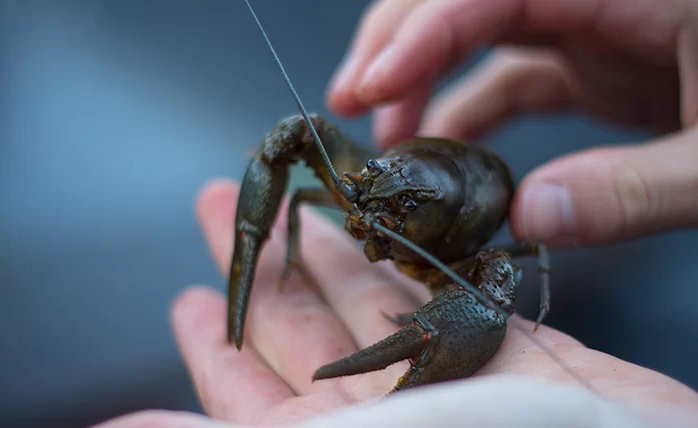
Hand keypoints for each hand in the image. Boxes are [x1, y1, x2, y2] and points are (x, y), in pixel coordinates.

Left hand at [94, 180, 697, 426]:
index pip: (247, 393)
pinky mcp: (511, 353)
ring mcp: (449, 382)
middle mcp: (385, 416)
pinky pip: (447, 299)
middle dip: (267, 269)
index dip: (215, 345)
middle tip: (229, 210)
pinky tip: (389, 235)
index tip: (186, 296)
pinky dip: (414, 266)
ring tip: (303, 207)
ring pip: (375, 304)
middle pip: (306, 331)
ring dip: (334, 253)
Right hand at [326, 0, 697, 245]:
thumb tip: (528, 217)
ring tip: (387, 139)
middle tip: (349, 103)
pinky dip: (470, 113)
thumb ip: (637, 189)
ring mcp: (592, 22)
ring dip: (424, 78)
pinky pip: (511, 76)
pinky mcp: (592, 59)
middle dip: (400, 41)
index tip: (370, 88)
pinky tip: (448, 157)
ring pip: (478, 28)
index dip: (423, 30)